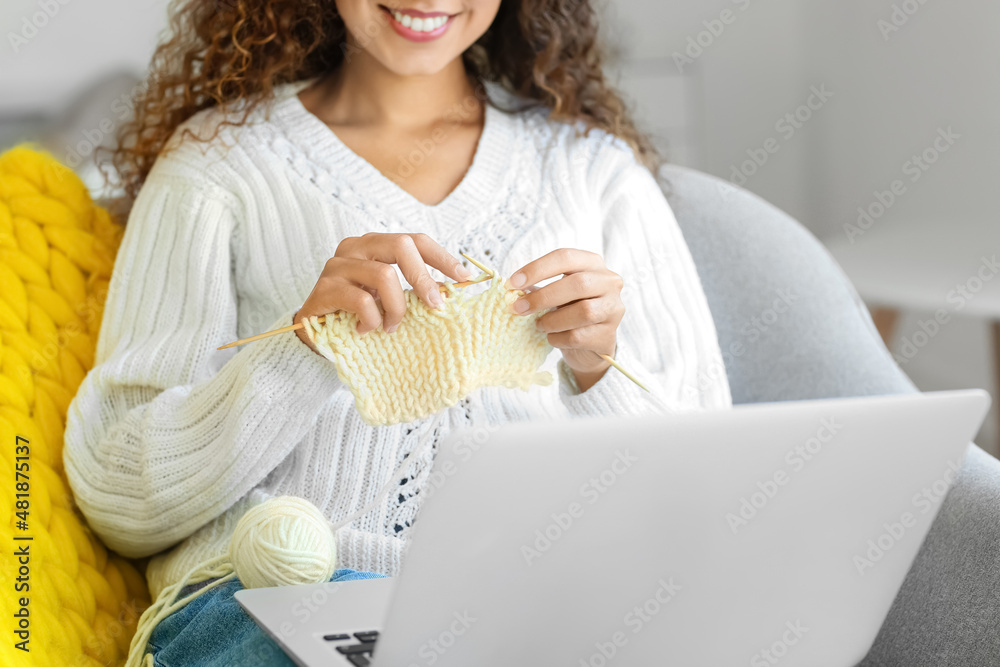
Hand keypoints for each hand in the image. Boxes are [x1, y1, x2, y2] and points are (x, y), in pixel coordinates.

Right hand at [294, 232, 471, 353]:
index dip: (442, 257)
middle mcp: (355, 247)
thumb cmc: (358, 312)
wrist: (314, 332)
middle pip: (400, 245)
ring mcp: (337, 265)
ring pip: (384, 275)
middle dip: (424, 277)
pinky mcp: (325, 288)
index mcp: (375, 244)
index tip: (463, 277)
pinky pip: (362, 300)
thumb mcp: (389, 296)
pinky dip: (372, 319)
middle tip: (435, 305)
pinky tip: (367, 330)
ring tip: (392, 327)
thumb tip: (449, 291)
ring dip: (396, 307)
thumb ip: (412, 288)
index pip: (415, 239)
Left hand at [507, 249, 624, 390]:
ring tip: (540, 325)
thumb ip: (538, 287)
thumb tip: (512, 290)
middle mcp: (609, 282)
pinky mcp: (608, 335)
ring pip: (583, 312)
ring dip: (552, 320)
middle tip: (519, 308)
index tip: (512, 283)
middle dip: (543, 297)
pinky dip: (558, 338)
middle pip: (577, 284)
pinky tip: (552, 337)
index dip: (537, 269)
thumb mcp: (556, 293)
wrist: (589, 345)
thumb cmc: (569, 311)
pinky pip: (579, 336)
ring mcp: (613, 309)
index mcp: (592, 263)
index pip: (565, 257)